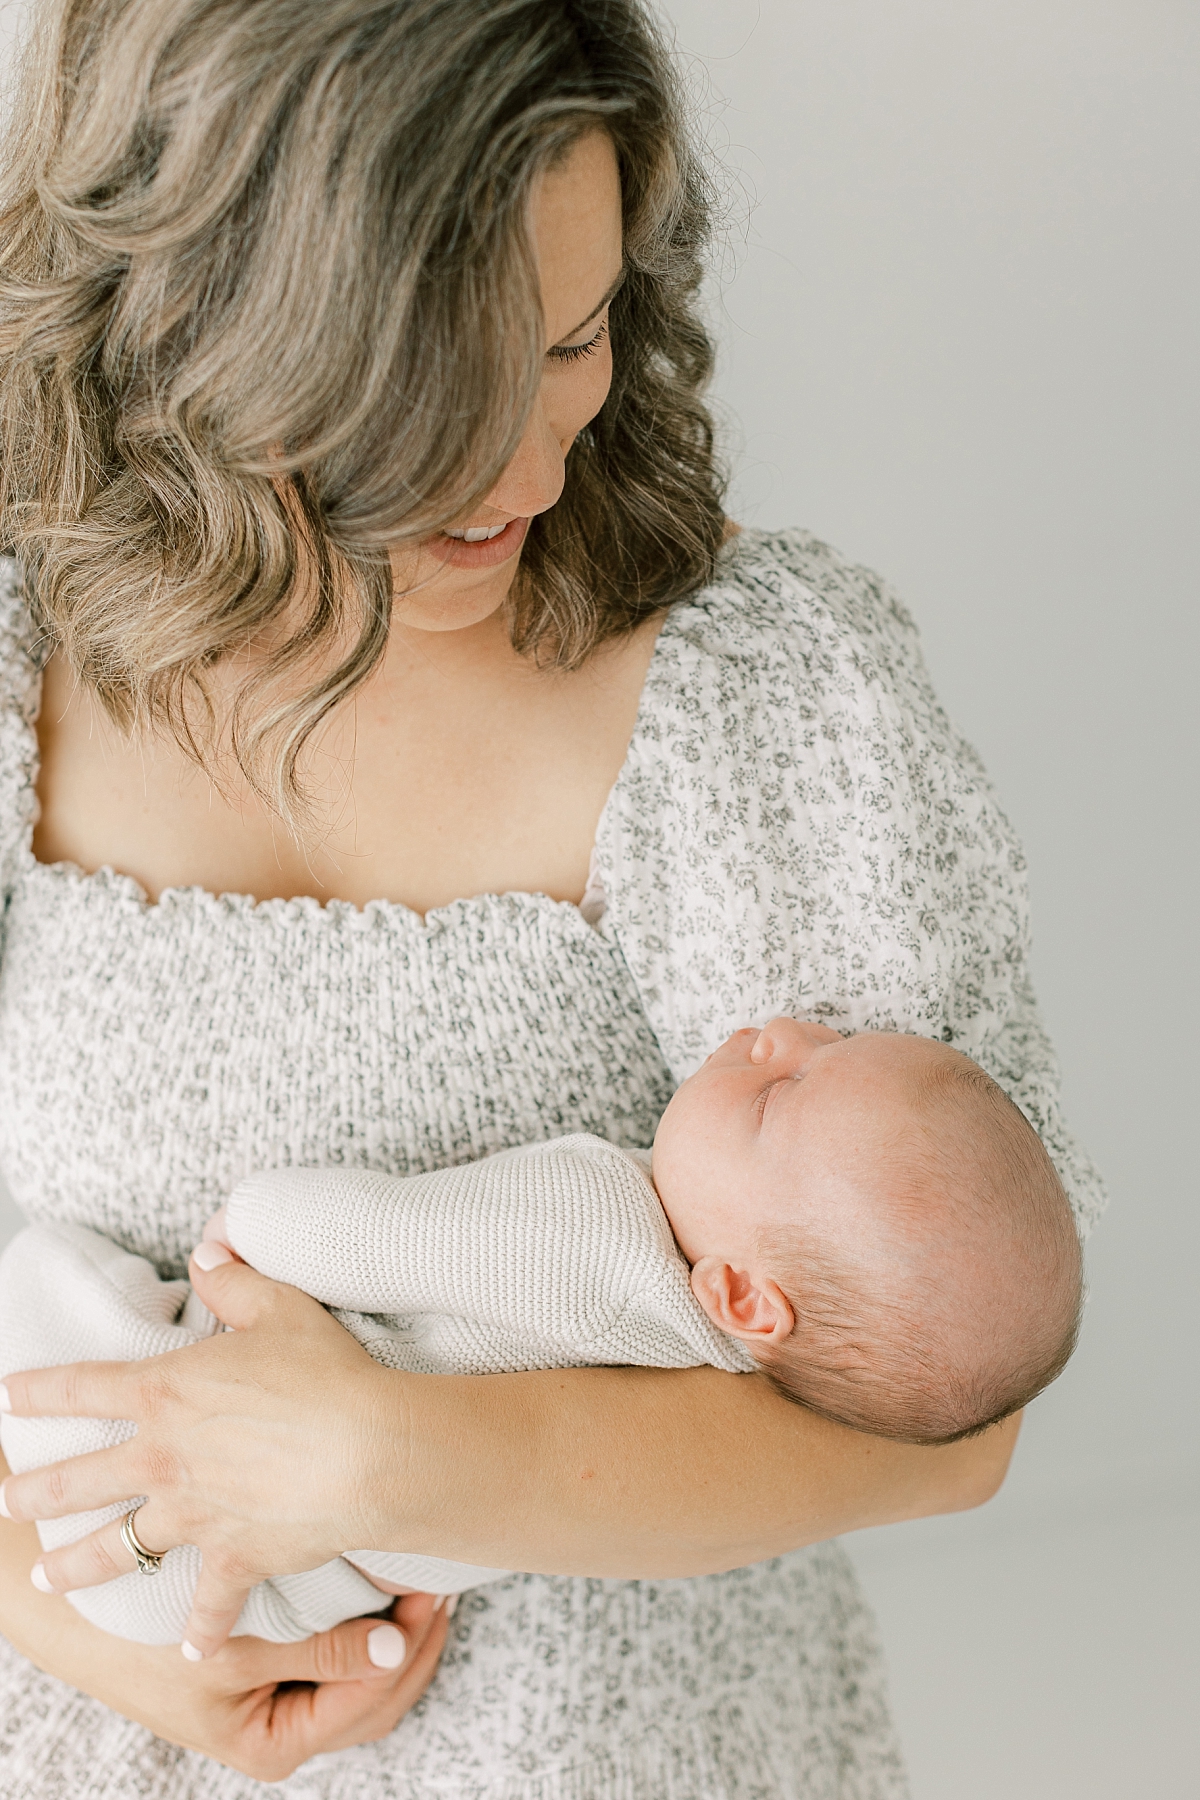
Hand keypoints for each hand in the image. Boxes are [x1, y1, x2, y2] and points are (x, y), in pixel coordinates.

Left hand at [0, 1248, 408, 1658]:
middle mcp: (164, 1459)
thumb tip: (207, 1249)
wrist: (369, 1451)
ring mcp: (193, 1516)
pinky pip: (210, 1605)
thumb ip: (234, 1278)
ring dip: (75, 1566)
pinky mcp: (234, 1559)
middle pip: (79, 1480)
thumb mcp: (280, 1306)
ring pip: (117, 1550)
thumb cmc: (327, 1372)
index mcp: (165, 1392)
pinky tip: (193, 1654)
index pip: (83, 1388)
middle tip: (5, 1502)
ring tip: (45, 1577)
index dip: (39, 1390)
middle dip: (34, 1491)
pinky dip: (203, 1631)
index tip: (6, 1396)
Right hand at [146, 1589, 449, 1778]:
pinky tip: (388, 1590)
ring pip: (368, 1685)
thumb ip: (319, 1650)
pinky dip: (373, 1632)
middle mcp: (286, 1733)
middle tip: (443, 1585)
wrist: (87, 1617)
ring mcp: (284, 1706)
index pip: (369, 1700)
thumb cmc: (151, 1639)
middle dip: (417, 1645)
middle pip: (379, 1700)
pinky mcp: (279, 1675)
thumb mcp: (237, 1649)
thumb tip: (396, 1645)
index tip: (431, 1593)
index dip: (407, 1648)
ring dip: (402, 1638)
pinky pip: (344, 1663)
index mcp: (275, 1743)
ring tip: (427, 1584)